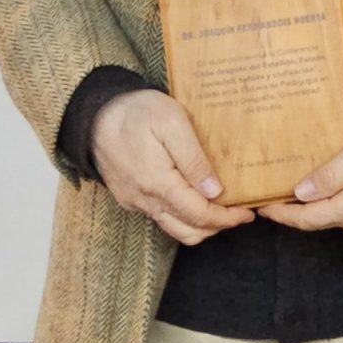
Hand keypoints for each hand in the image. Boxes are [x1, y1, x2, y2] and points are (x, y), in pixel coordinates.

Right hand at [90, 89, 253, 243]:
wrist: (95, 113)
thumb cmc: (136, 111)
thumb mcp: (172, 122)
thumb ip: (193, 158)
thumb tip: (214, 191)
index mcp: (157, 183)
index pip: (199, 215)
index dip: (227, 218)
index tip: (247, 213)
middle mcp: (144, 200)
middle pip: (189, 230)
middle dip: (217, 225)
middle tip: (239, 211)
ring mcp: (135, 201)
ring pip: (174, 228)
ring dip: (200, 224)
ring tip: (221, 206)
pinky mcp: (129, 197)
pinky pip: (160, 216)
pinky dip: (183, 215)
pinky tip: (195, 196)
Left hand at [257, 130, 342, 242]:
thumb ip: (331, 173)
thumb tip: (300, 192)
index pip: (308, 219)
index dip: (283, 214)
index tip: (262, 207)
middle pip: (322, 220)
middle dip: (301, 207)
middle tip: (281, 188)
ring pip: (339, 221)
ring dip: (325, 206)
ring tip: (315, 184)